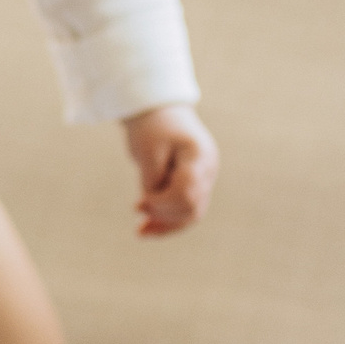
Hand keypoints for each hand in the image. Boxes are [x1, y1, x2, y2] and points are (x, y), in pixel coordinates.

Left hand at [123, 103, 217, 237]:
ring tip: (140, 232)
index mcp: (198, 154)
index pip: (187, 190)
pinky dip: (168, 221)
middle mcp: (208, 168)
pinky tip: (147, 229)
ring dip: (166, 224)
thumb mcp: (147, 150)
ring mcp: (205, 178)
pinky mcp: (196, 186)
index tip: (139, 202)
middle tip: (137, 209)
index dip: (162, 202)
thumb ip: (153, 179)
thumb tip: (154, 208)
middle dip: (164, 214)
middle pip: (192, 205)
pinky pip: (187, 210)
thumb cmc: (152, 127)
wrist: (160, 111)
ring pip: (192, 213)